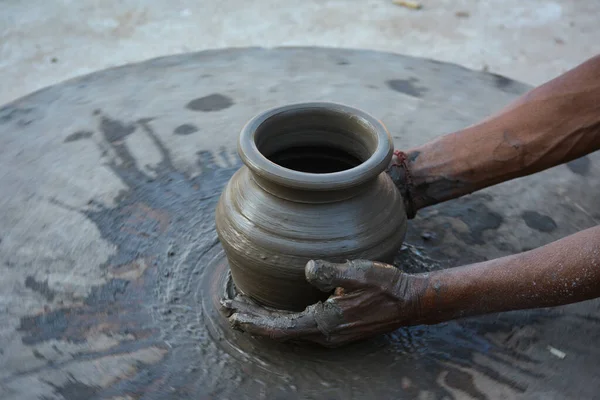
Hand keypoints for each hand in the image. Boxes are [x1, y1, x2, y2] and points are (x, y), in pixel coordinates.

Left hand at [220, 259, 428, 346]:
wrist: (409, 302)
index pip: (280, 327)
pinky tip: (273, 310)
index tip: (233, 314)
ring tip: (242, 309)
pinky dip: (279, 318)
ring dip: (263, 318)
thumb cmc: (386, 286)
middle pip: (278, 330)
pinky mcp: (334, 328)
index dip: (255, 321)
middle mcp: (323, 333)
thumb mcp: (361, 273)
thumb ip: (333, 272)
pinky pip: (298, 326)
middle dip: (252, 318)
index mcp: (325, 322)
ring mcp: (329, 333)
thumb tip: (307, 268)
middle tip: (228, 306)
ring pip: (287, 328)